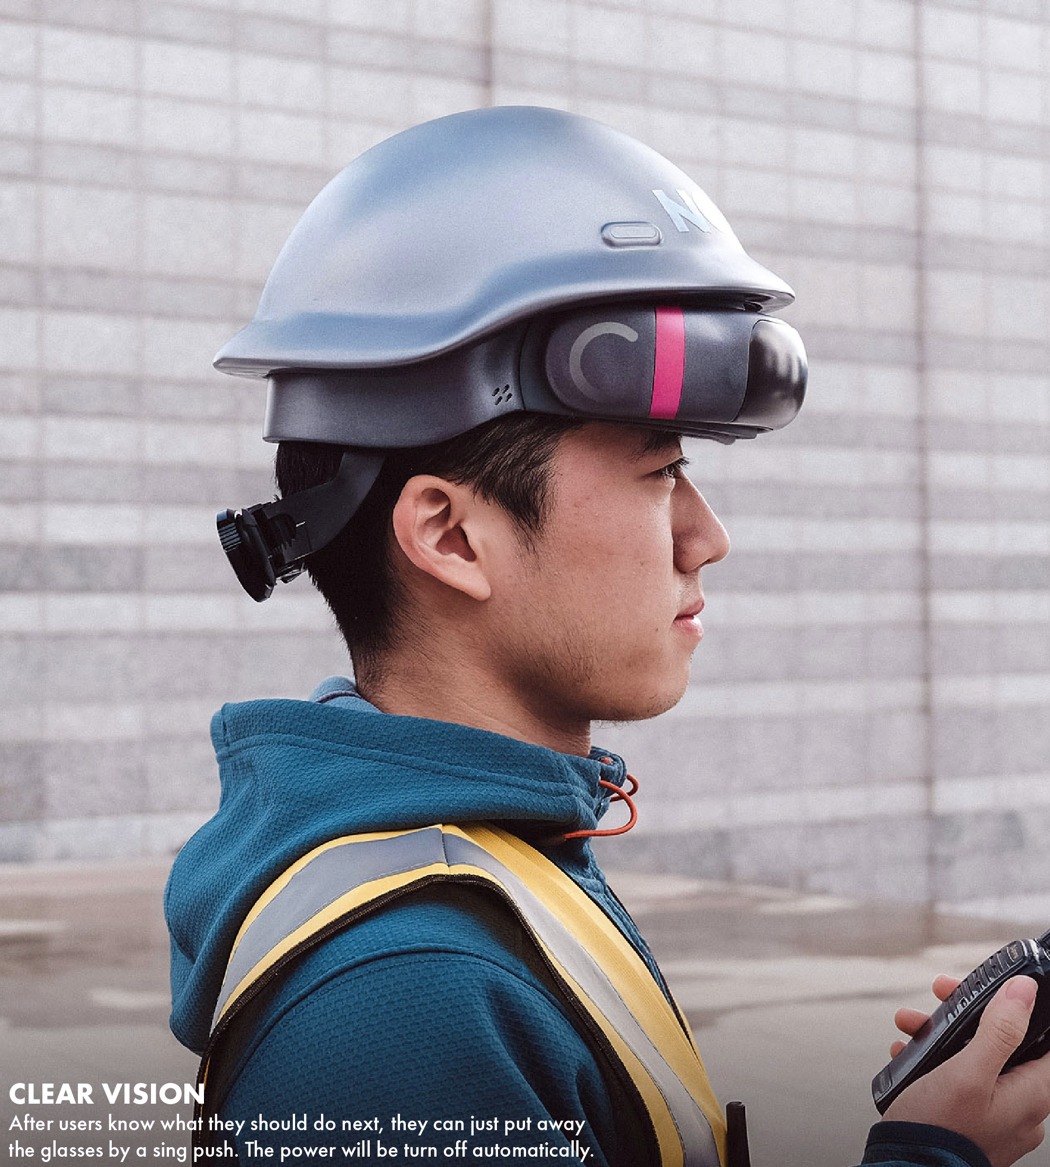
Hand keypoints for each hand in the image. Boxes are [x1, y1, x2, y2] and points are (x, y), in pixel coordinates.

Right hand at [884, 976, 1049, 1166]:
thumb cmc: (940, 1130)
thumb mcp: (967, 1071)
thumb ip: (1000, 1030)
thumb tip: (1024, 990)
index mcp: (1032, 1094)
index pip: (1045, 1038)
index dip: (1020, 1006)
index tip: (993, 987)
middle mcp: (1021, 1106)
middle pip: (1005, 1042)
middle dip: (969, 1012)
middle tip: (941, 992)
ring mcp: (996, 1116)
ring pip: (977, 1058)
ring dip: (942, 1034)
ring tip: (910, 1025)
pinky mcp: (971, 1122)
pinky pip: (961, 1080)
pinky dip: (935, 1061)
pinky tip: (908, 1055)